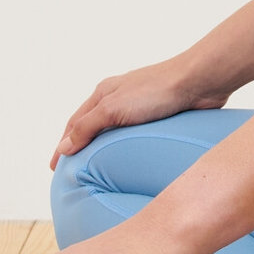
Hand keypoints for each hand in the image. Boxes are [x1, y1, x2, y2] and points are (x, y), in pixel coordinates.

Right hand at [50, 55, 232, 171]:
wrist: (199, 82)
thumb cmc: (156, 90)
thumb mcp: (114, 108)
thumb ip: (88, 127)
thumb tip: (64, 147)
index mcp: (104, 93)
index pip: (75, 123)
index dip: (63, 145)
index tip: (55, 167)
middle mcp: (119, 98)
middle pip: (92, 126)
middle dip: (80, 146)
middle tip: (73, 172)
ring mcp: (139, 106)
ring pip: (115, 131)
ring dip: (104, 148)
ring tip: (98, 171)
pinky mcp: (159, 115)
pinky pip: (136, 136)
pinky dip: (126, 148)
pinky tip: (130, 160)